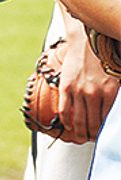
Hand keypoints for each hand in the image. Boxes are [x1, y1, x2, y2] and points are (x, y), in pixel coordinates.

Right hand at [57, 23, 118, 141]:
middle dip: (92, 136)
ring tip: (82, 137)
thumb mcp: (119, 75)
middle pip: (92, 124)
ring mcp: (78, 90)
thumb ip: (118, 94)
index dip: (104, 133)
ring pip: (78, 121)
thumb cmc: (106, 56)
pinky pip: (64, 110)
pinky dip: (66, 121)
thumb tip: (118, 110)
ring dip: (80, 133)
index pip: (106, 121)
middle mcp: (93, 92)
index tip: (102, 137)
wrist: (87, 39)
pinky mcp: (66, 86)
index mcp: (110, 91)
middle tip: (92, 140)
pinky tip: (69, 126)